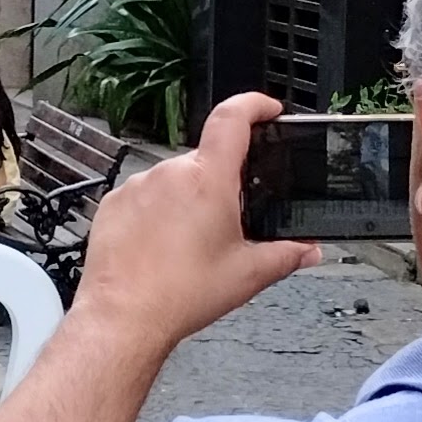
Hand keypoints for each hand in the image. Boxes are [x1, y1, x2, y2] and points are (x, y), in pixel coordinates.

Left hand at [72, 93, 316, 356]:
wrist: (124, 316)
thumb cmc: (180, 294)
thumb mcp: (248, 274)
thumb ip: (286, 255)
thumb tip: (307, 250)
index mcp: (208, 180)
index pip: (233, 118)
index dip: (254, 105)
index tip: (267, 110)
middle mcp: (170, 173)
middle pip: (206, 162)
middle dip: (221, 187)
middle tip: (226, 226)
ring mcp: (138, 186)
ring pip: (174, 182)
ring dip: (187, 203)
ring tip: (189, 247)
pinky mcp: (114, 204)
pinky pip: (144, 198)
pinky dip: (157, 215)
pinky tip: (162, 249)